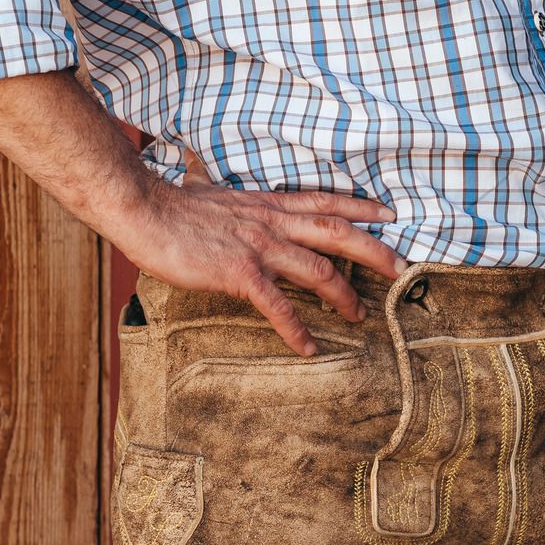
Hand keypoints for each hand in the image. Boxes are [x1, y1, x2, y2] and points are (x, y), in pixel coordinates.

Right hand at [0, 71, 404, 356]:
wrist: (142, 209)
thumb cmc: (173, 208)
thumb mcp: (218, 198)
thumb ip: (240, 208)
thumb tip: (244, 214)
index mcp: (266, 204)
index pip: (324, 201)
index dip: (360, 207)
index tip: (390, 214)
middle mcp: (270, 222)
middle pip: (336, 232)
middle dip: (373, 249)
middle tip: (402, 266)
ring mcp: (257, 246)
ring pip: (317, 269)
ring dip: (344, 294)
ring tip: (362, 316)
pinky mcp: (239, 271)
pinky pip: (277, 304)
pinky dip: (296, 327)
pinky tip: (309, 346)